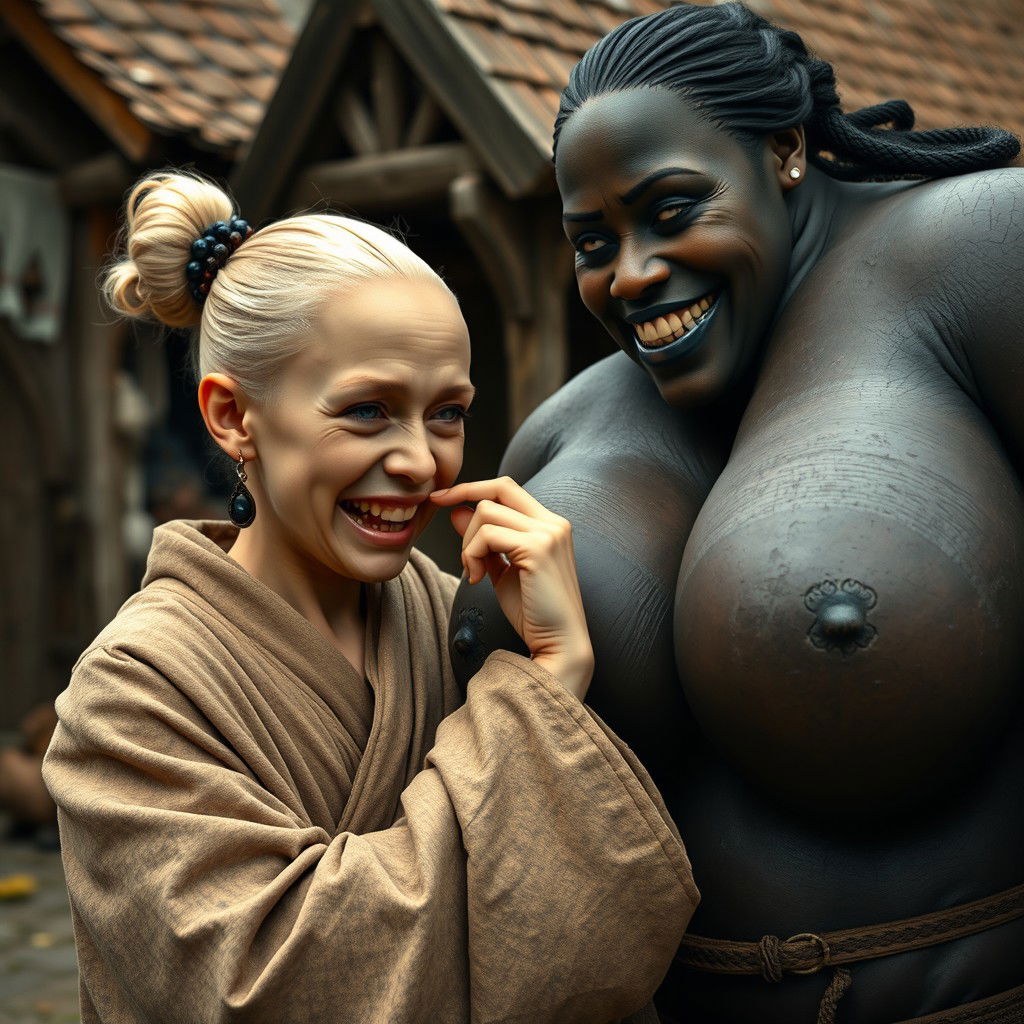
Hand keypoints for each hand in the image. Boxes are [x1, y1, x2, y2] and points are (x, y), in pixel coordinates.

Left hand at [431, 478, 593, 699]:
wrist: (559, 644)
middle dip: (463, 501)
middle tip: (441, 519)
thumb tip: (457, 512)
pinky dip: (472, 554)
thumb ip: (484, 540)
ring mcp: (548, 533)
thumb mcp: (501, 569)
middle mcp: (553, 522)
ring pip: (486, 511)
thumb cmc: (533, 612)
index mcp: (550, 525)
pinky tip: (477, 579)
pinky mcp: (537, 548)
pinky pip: (487, 535)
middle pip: (497, 489)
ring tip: (473, 572)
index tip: (441, 497)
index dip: (472, 487)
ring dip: (468, 543)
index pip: (507, 488)